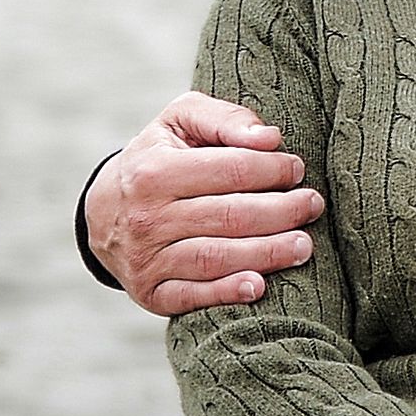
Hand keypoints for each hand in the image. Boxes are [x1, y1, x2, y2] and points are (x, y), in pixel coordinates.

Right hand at [89, 94, 324, 315]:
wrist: (103, 213)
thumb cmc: (159, 158)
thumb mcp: (178, 122)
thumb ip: (223, 118)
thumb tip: (269, 138)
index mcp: (154, 171)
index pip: (230, 170)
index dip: (272, 170)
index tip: (297, 169)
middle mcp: (147, 217)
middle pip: (231, 217)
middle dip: (282, 211)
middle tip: (313, 205)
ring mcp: (147, 259)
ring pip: (217, 258)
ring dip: (267, 253)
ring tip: (303, 245)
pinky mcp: (151, 293)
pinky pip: (193, 296)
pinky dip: (227, 293)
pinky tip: (259, 286)